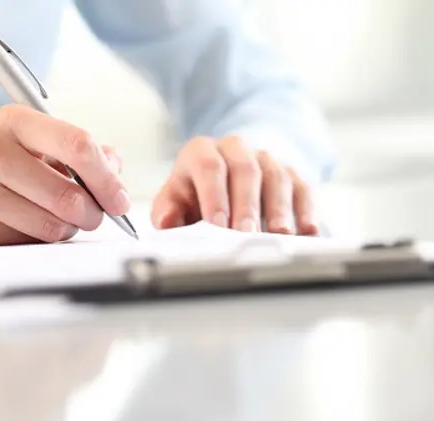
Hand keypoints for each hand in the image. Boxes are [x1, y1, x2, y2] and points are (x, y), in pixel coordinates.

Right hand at [0, 105, 128, 245]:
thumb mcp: (21, 139)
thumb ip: (71, 149)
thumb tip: (115, 168)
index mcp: (13, 122)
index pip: (77, 145)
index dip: (107, 178)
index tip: (120, 199)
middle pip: (69, 195)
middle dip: (92, 214)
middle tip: (93, 216)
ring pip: (52, 226)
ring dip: (67, 230)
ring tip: (56, 220)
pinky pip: (26, 243)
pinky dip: (38, 240)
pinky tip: (24, 225)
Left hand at [151, 136, 317, 234]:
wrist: (224, 174)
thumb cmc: (195, 191)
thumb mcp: (174, 198)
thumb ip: (167, 210)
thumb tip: (166, 222)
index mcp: (202, 151)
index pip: (208, 166)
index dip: (214, 195)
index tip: (216, 224)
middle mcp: (236, 149)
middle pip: (245, 171)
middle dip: (246, 206)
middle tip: (246, 235)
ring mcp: (266, 159)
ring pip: (276, 177)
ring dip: (278, 208)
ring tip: (278, 235)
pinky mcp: (290, 173)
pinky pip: (302, 188)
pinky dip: (306, 210)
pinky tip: (307, 230)